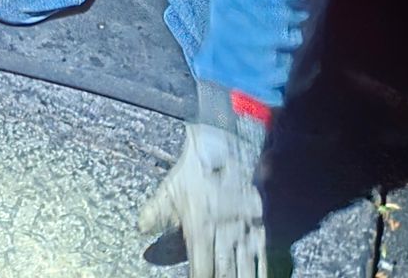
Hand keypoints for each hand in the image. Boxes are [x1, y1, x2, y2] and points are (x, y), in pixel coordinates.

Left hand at [137, 121, 266, 277]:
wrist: (227, 143)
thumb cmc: (196, 169)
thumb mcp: (171, 189)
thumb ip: (155, 212)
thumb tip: (140, 229)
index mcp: (200, 228)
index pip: (201, 268)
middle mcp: (225, 233)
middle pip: (226, 273)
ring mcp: (247, 231)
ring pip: (247, 269)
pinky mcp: (263, 225)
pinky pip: (267, 257)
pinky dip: (267, 272)